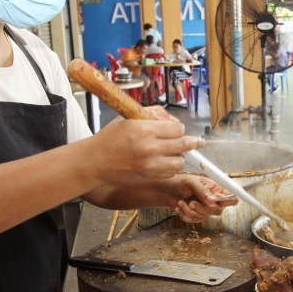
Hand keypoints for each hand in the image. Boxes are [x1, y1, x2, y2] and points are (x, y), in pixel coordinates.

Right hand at [89, 118, 203, 183]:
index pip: (178, 129)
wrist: (95, 162)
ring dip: (179, 156)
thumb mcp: (128, 118)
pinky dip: (170, 167)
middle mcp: (149, 148)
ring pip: (180, 161)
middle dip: (191, 142)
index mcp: (144, 129)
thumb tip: (172, 119)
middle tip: (197, 141)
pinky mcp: (149, 177)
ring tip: (173, 152)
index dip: (179, 128)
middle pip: (183, 144)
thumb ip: (152, 115)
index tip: (176, 129)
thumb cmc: (109, 138)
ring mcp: (150, 165)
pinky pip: (170, 172)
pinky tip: (163, 161)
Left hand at [167, 175, 238, 222]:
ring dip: (190, 211)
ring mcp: (206, 209)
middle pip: (218, 211)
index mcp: (217, 189)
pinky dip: (184, 214)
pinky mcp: (197, 215)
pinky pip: (194, 220)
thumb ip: (202, 190)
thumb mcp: (191, 182)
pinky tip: (179, 206)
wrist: (168, 190)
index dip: (229, 201)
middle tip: (192, 203)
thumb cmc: (181, 182)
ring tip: (181, 202)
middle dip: (203, 208)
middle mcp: (214, 200)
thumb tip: (212, 200)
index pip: (232, 198)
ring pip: (204, 217)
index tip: (218, 202)